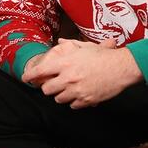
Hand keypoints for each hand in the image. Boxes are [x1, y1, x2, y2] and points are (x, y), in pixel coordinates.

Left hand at [23, 39, 141, 108]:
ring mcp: (76, 90)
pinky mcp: (86, 100)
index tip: (25, 78)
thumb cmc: (103, 56)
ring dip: (61, 95)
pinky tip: (79, 94)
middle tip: (52, 84)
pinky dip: (73, 101)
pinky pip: (72, 105)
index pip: (40, 71)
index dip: (30, 76)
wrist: (122, 68)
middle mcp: (68, 78)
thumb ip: (70, 45)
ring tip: (68, 88)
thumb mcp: (85, 47)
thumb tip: (60, 42)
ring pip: (59, 99)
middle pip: (47, 89)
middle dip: (48, 87)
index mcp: (65, 63)